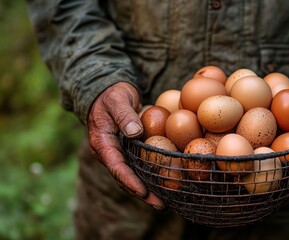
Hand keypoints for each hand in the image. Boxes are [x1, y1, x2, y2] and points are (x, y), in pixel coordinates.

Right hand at [87, 82, 164, 208]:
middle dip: (142, 193)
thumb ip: (124, 115)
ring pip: (131, 175)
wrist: (109, 92)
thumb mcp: (117, 100)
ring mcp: (118, 153)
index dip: (129, 181)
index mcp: (102, 143)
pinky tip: (164, 183)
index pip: (116, 167)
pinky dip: (149, 176)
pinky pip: (137, 167)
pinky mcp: (127, 151)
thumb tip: (135, 132)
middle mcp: (109, 153)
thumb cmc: (113, 94)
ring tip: (164, 202)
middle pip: (124, 178)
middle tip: (160, 205)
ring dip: (146, 189)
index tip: (143, 192)